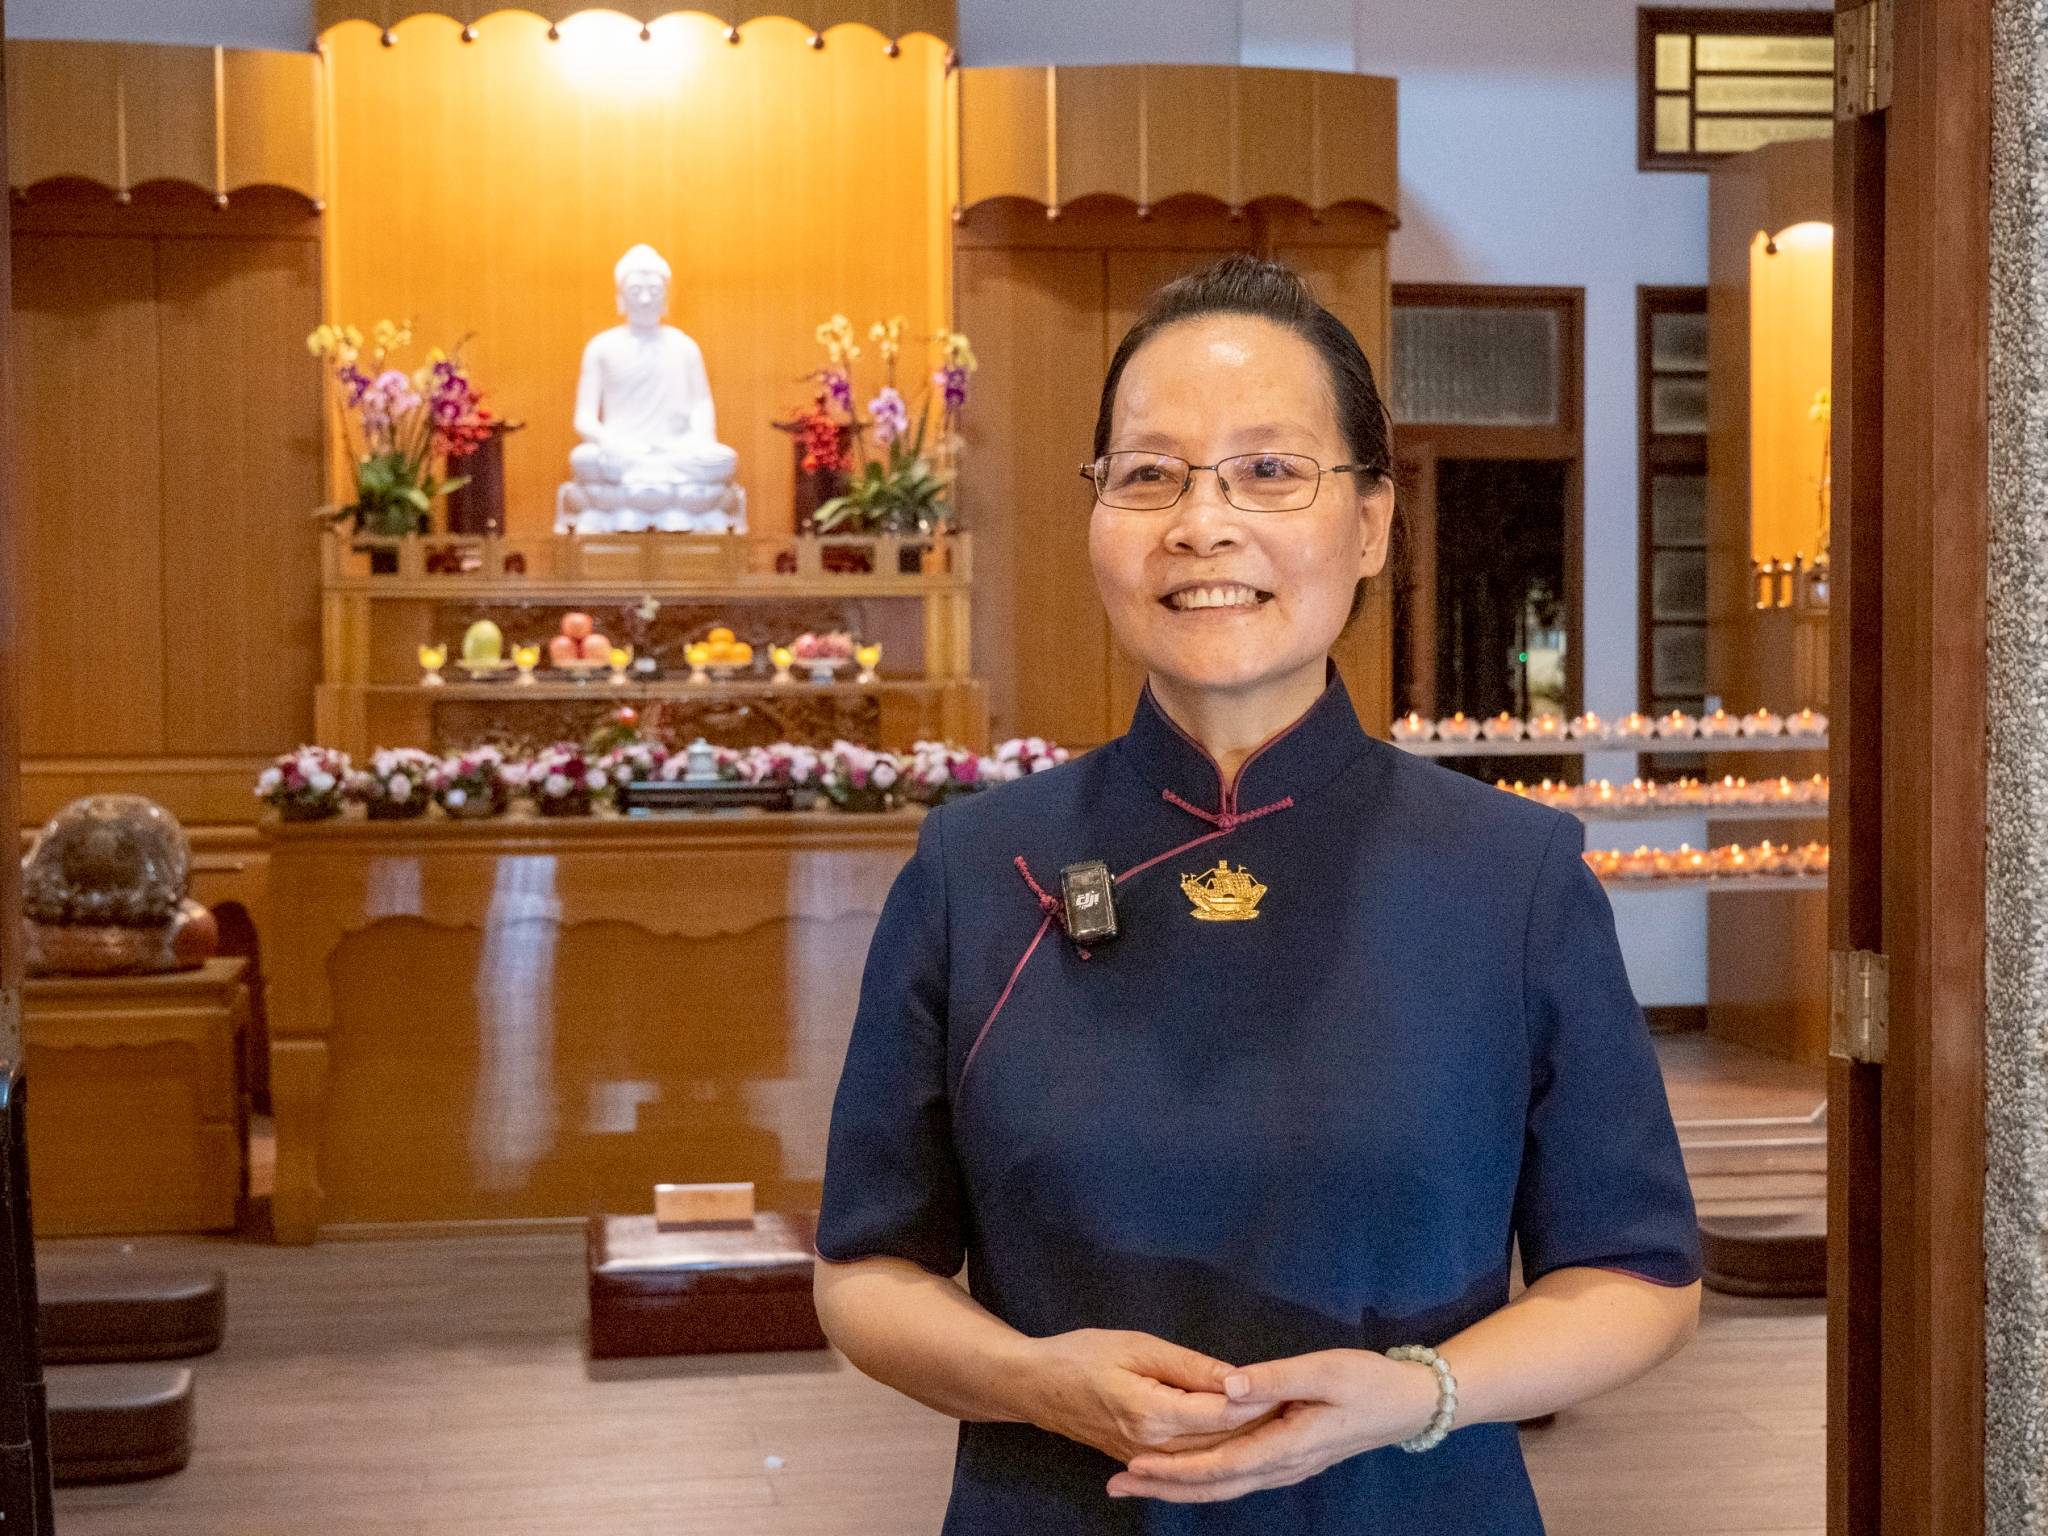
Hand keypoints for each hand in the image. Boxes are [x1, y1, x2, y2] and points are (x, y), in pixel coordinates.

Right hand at [1020, 1328, 1281, 1463]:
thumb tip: (1237, 1378)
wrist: (1034, 1387)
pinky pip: (1191, 1463)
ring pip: (1210, 1459)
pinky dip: (1221, 1452)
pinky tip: (1246, 1441)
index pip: (1223, 1415)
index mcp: (1154, 1414)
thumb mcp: (1136, 1346)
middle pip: (1223, 1443)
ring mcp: (1147, 1459)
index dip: (1261, 1402)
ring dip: (1247, 1443)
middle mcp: (1154, 1447)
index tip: (1297, 1390)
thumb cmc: (1082, 1355)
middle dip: (1264, 1427)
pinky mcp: (1142, 1460)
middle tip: (1306, 1410)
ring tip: (1287, 1425)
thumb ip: (1190, 1366)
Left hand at [1105, 1348, 1440, 1502]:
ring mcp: (1285, 1468)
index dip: (1176, 1470)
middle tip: (1115, 1486)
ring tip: (1136, 1483)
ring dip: (1179, 1487)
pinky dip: (1203, 1479)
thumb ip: (1275, 1378)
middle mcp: (1282, 1466)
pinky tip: (1182, 1473)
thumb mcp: (1325, 1369)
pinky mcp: (1287, 1460)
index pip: (1221, 1466)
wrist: (1408, 1405)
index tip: (1134, 1467)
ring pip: (1224, 1486)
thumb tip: (1227, 1388)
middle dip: (1164, 1488)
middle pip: (1214, 1486)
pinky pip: (1237, 1477)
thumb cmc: (1368, 1381)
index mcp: (1287, 1445)